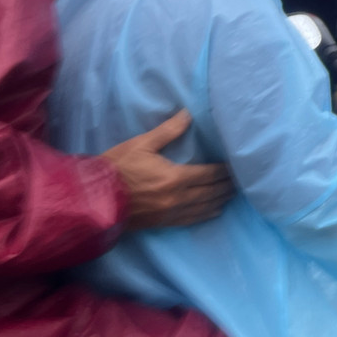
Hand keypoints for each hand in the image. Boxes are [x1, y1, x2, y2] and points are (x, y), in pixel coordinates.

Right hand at [102, 110, 234, 230]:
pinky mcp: (163, 222)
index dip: (226, 170)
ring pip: (205, 207)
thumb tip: (188, 114)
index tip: (238, 166)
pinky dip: (207, 214)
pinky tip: (215, 210)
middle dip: (227, 186)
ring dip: (221, 200)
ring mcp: (171, 213)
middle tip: (242, 180)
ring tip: (233, 193)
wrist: (93, 199)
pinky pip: (192, 219)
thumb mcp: (141, 144)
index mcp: (175, 178)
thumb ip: (168, 131)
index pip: (210, 174)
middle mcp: (178, 198)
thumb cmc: (116, 168)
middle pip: (212, 192)